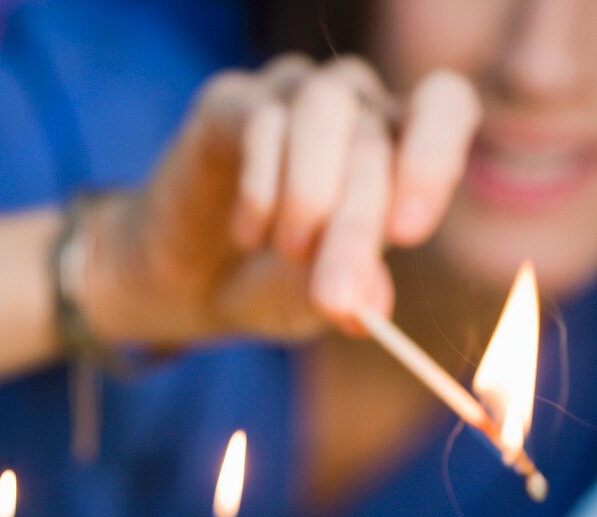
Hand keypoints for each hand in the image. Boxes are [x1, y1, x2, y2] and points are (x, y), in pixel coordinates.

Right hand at [81, 55, 480, 345]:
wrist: (187, 286)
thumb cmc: (271, 285)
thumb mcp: (318, 304)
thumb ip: (351, 298)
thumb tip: (372, 306)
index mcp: (395, 149)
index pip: (441, 106)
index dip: (435, 155)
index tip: (407, 233)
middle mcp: (351, 109)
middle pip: (375, 136)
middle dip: (355, 226)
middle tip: (332, 295)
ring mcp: (290, 97)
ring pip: (324, 105)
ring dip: (310, 191)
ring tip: (287, 249)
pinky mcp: (231, 102)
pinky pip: (261, 120)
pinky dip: (261, 187)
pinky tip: (247, 234)